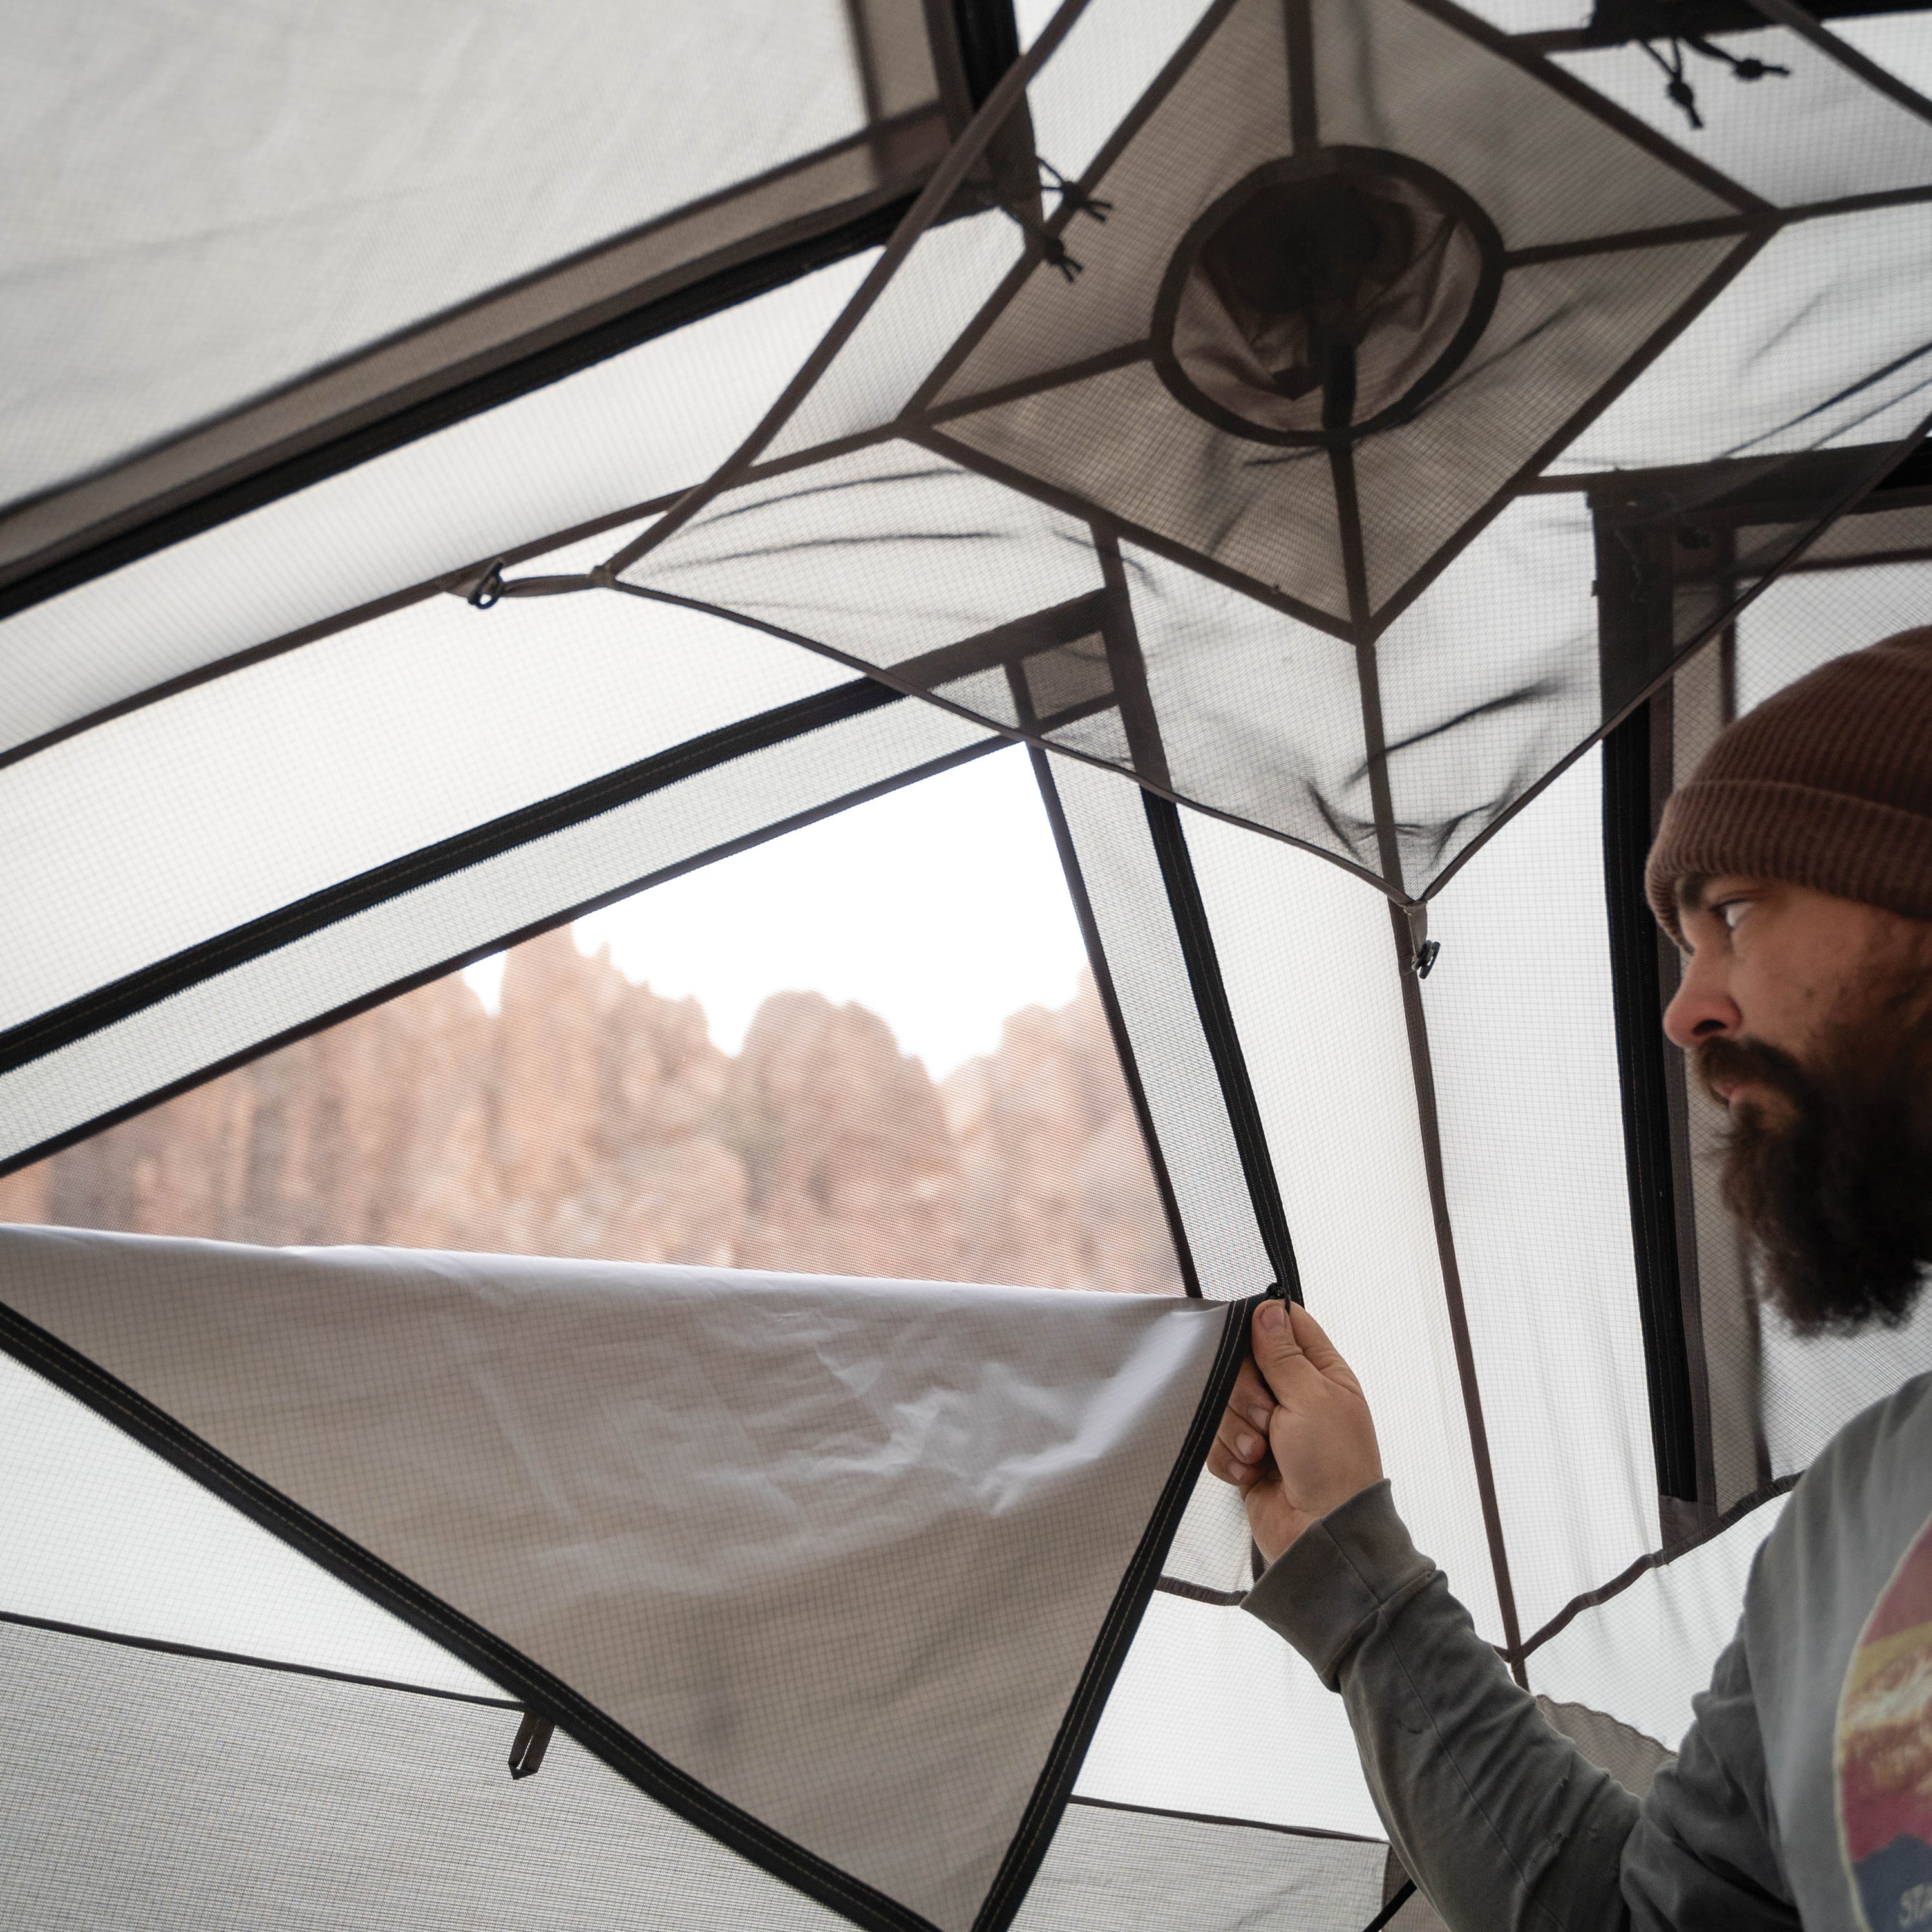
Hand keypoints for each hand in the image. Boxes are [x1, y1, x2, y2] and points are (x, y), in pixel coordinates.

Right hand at [1205, 1299, 1381, 1565]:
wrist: (1319, 1538)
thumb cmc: (1332, 1466)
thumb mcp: (1312, 1400)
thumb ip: (1284, 1355)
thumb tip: (1268, 1309)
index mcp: (1321, 1373)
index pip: (1287, 1325)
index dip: (1262, 1326)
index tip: (1247, 1341)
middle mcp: (1293, 1395)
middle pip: (1243, 1364)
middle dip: (1246, 1394)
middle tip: (1267, 1419)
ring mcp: (1268, 1427)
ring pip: (1224, 1403)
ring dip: (1237, 1430)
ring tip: (1261, 1456)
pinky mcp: (1244, 1457)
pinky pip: (1215, 1439)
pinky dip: (1229, 1457)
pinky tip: (1250, 1474)